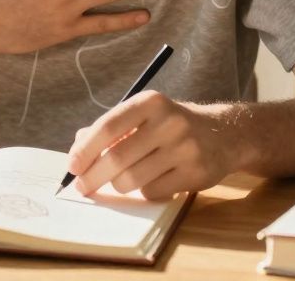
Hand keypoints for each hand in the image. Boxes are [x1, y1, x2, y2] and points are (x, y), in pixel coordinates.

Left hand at [66, 92, 239, 199]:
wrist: (223, 134)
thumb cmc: (169, 125)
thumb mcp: (142, 115)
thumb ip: (109, 128)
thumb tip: (78, 148)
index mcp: (150, 102)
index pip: (108, 126)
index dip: (86, 149)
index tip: (72, 167)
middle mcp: (169, 122)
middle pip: (118, 157)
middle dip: (94, 176)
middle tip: (83, 187)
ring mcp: (185, 148)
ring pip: (133, 179)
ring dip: (119, 185)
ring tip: (121, 181)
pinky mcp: (197, 173)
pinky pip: (153, 191)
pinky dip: (144, 191)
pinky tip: (151, 180)